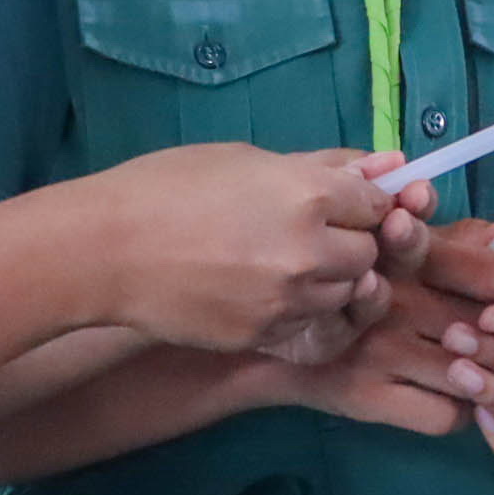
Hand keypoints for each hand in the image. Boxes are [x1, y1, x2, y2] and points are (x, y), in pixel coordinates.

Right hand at [81, 145, 393, 351]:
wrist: (103, 250)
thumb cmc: (166, 187)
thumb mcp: (245, 159)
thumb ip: (324, 166)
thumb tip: (389, 165)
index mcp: (310, 195)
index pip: (380, 205)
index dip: (359, 204)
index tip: (333, 203)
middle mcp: (311, 250)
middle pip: (370, 254)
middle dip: (348, 243)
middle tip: (301, 234)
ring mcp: (290, 299)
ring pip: (345, 294)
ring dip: (326, 280)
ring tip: (273, 262)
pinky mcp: (266, 334)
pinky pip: (307, 322)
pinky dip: (294, 308)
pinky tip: (253, 288)